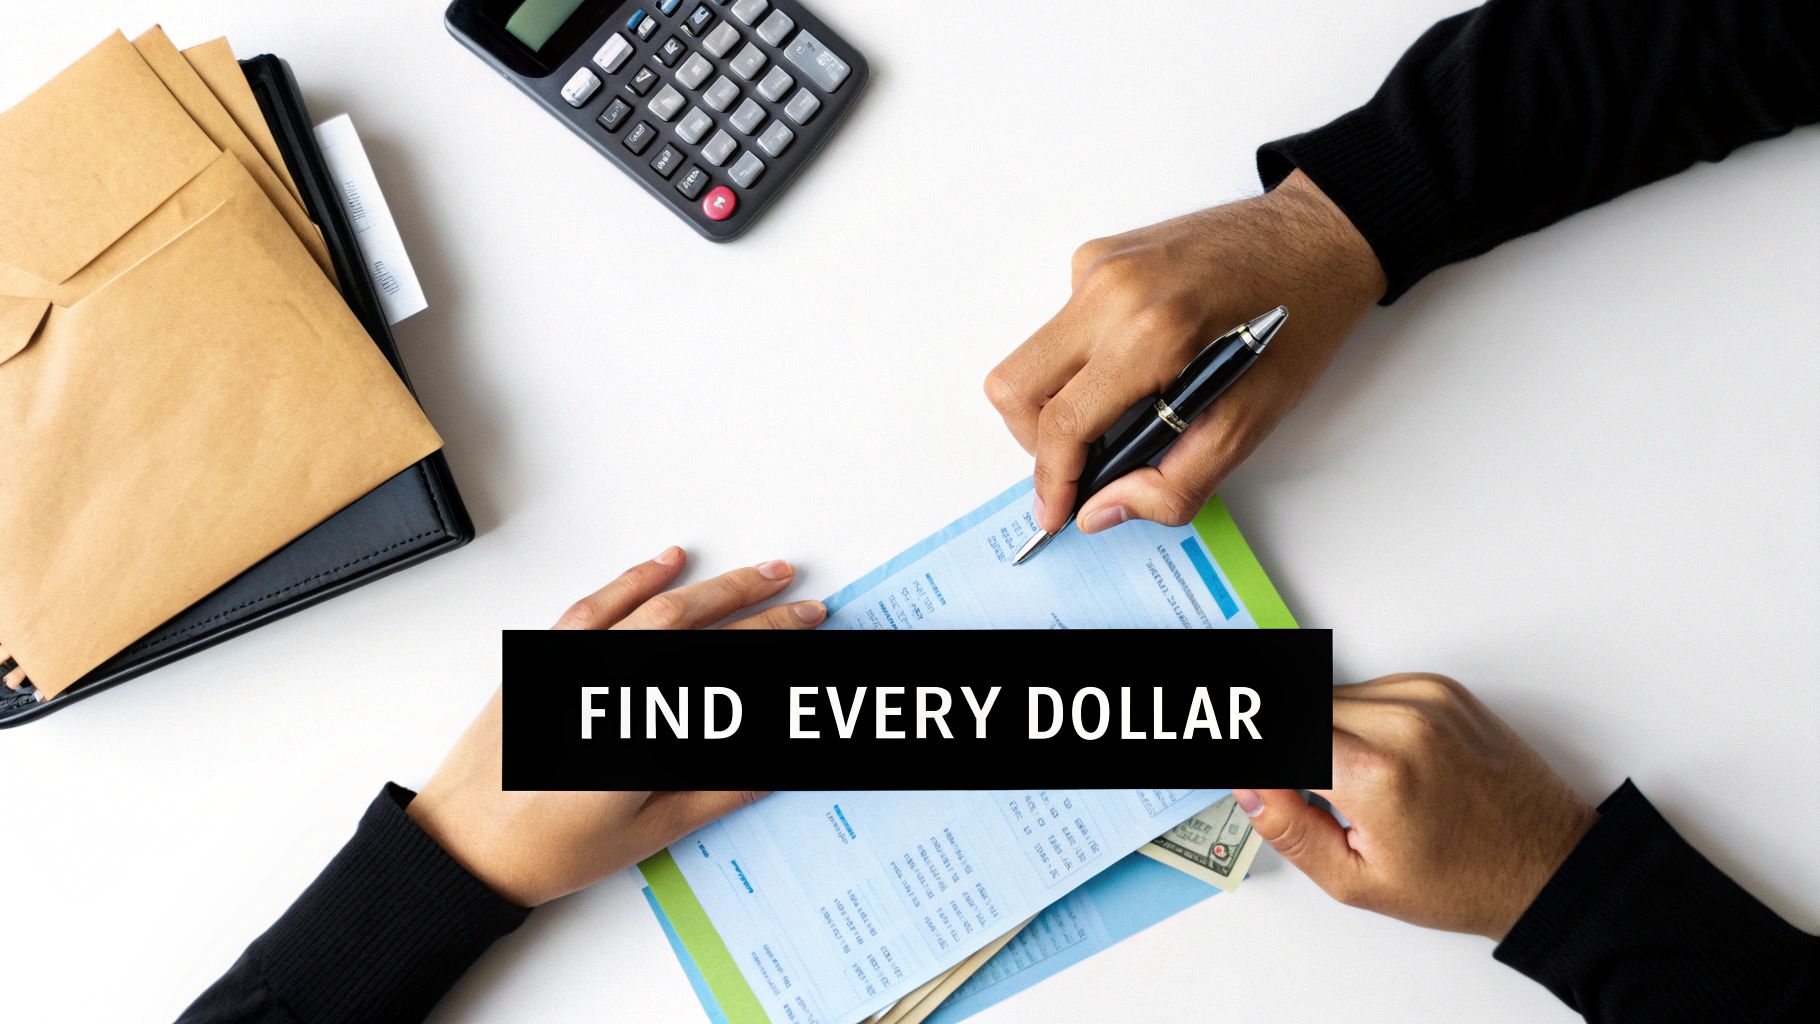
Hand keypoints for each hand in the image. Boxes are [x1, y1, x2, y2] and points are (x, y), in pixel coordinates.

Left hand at [407, 548, 819, 905]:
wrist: (463, 847)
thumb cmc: (549, 849)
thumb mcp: (647, 831)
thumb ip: (716, 790)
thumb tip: (770, 760)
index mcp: (642, 728)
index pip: (729, 671)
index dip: (778, 646)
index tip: (813, 634)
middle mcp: (608, 683)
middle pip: (700, 628)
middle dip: (761, 608)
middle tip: (805, 604)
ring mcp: (573, 665)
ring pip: (656, 608)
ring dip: (714, 586)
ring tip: (761, 573)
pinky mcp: (544, 659)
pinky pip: (598, 606)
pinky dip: (636, 579)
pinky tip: (666, 564)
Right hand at [986, 170, 1385, 533]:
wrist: (1318, 237)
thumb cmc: (1297, 323)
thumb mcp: (1250, 424)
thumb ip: (1174, 484)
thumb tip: (1101, 509)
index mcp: (1152, 335)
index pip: (1062, 422)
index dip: (1051, 482)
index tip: (1055, 512)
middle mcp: (1111, 291)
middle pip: (1013, 384)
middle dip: (1035, 440)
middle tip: (1079, 464)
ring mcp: (1098, 265)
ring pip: (1033, 355)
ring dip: (1059, 398)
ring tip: (1119, 412)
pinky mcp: (1098, 254)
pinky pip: (1060, 323)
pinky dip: (1082, 358)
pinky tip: (1135, 360)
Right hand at [1235, 675, 1597, 939]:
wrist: (1545, 862)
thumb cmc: (1462, 880)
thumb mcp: (1359, 882)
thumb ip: (1291, 829)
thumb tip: (1248, 786)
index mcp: (1374, 775)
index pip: (1277, 734)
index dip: (1246, 743)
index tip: (1236, 758)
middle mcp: (1400, 723)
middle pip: (1298, 707)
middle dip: (1282, 742)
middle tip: (1292, 783)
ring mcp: (1424, 698)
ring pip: (1329, 693)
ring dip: (1318, 729)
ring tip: (1342, 778)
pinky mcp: (1440, 688)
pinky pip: (1368, 688)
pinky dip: (1355, 717)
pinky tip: (1373, 756)